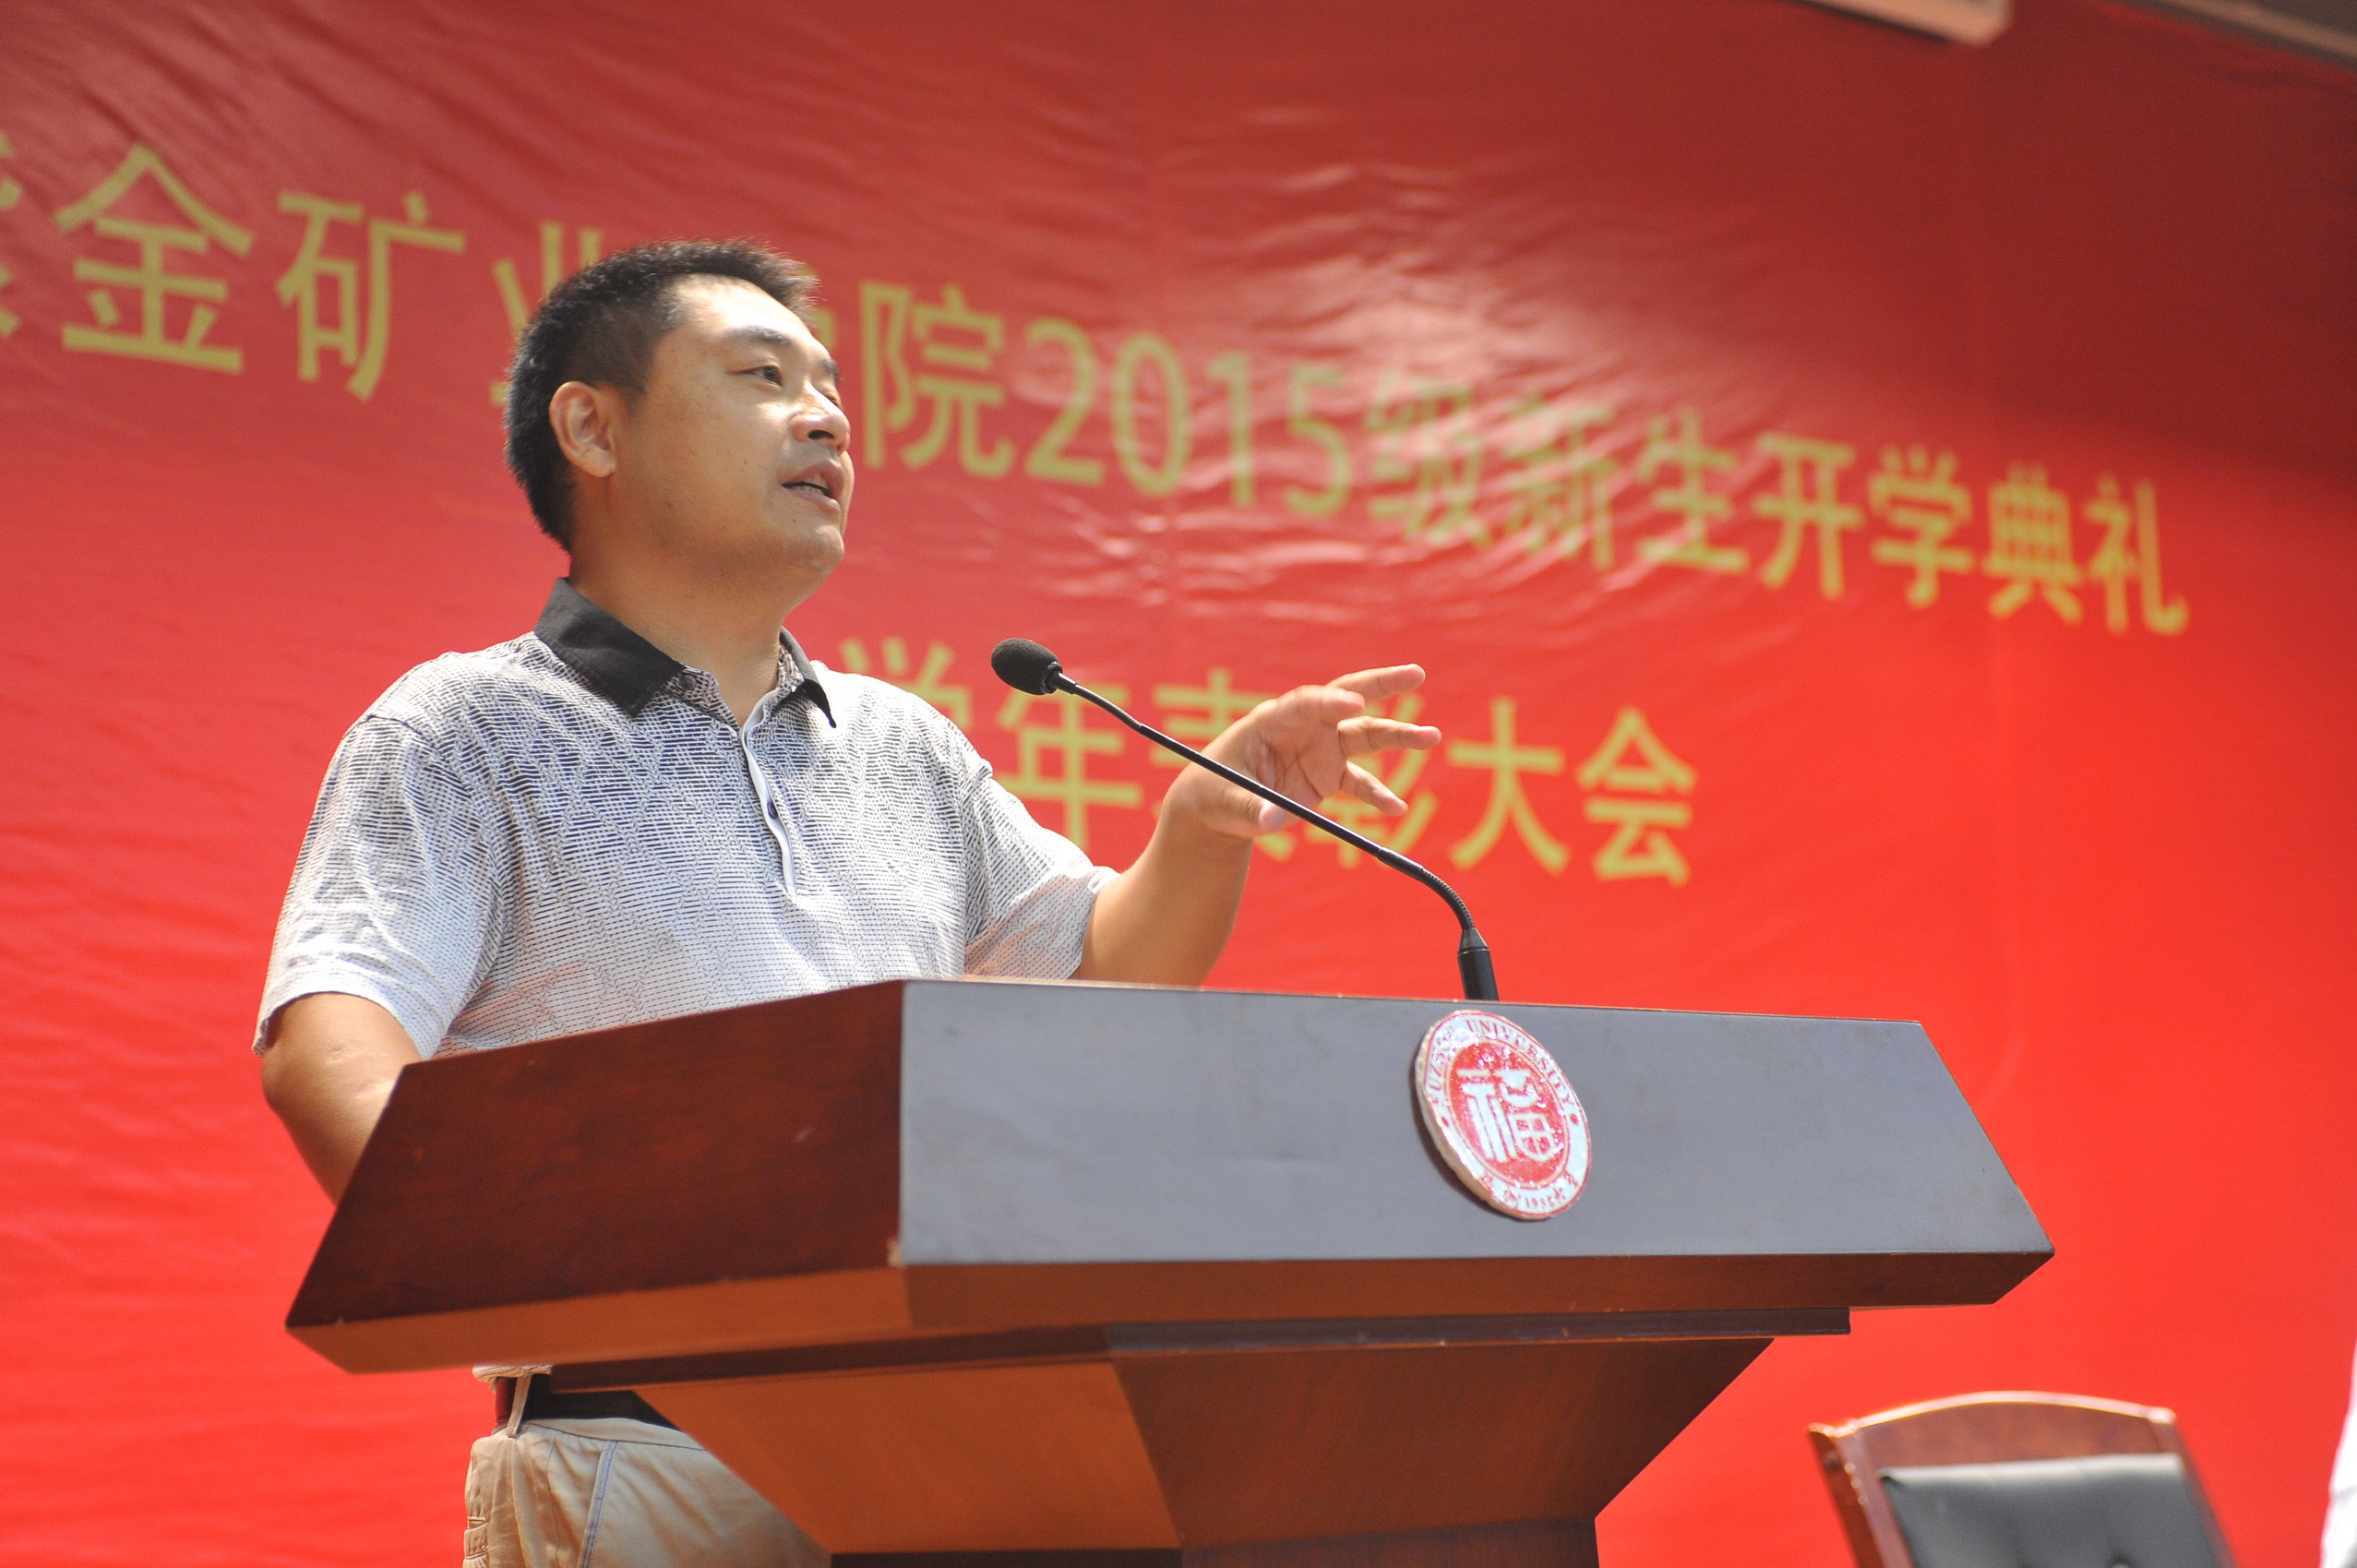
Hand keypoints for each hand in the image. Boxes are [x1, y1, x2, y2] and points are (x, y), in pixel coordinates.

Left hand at [1164, 665, 1442, 840]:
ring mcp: (1320, 749)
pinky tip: (1396, 808)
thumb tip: (1273, 820)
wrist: (1220, 806)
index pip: (1306, 703)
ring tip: (1431, 737)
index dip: (1330, 702)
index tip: (1355, 706)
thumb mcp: (1227, 801)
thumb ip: (1252, 808)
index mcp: (1273, 720)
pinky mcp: (1328, 775)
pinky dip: (1379, 794)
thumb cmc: (1215, 792)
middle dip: (1381, 684)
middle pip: (1347, 697)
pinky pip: (1360, 781)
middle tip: (1416, 674)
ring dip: (1398, 735)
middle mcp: (1304, 727)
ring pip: (1365, 734)